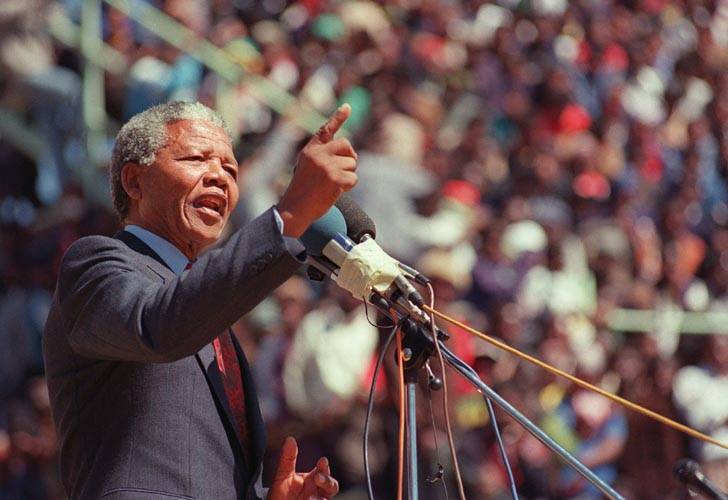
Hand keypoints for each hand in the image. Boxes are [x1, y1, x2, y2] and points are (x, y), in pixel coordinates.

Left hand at [268, 436, 338, 499]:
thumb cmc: (280, 493)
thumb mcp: (282, 476)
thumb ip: (287, 459)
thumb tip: (290, 438)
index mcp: (313, 479)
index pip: (324, 472)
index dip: (324, 467)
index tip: (322, 461)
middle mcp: (318, 492)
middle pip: (332, 486)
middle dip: (327, 481)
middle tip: (317, 479)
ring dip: (320, 498)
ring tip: (309, 499)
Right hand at [277, 104, 357, 236]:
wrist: (295, 208)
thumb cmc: (303, 190)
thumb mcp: (308, 167)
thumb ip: (324, 157)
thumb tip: (352, 155)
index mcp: (311, 150)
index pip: (326, 130)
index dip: (338, 117)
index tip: (348, 106)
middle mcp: (318, 154)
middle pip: (347, 146)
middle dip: (349, 158)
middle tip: (341, 170)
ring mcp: (327, 165)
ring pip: (352, 164)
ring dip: (348, 175)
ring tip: (332, 184)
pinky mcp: (335, 178)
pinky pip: (353, 178)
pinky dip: (348, 186)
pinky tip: (335, 191)